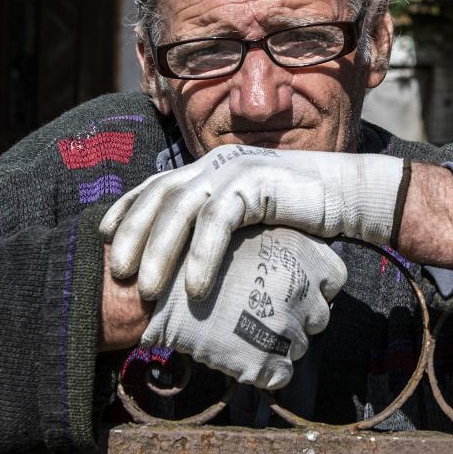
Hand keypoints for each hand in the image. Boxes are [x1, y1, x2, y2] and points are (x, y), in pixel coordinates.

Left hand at [102, 146, 403, 298]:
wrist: (349, 195)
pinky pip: (218, 220)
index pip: (157, 184)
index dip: (126, 209)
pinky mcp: (257, 182)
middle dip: (131, 234)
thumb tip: (190, 268)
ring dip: (158, 251)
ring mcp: (235, 169)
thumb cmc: (300, 214)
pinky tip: (193, 287)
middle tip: (116, 273)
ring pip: (182, 208)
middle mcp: (216, 163)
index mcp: (210, 168)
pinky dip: (201, 255)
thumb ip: (221, 228)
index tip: (103, 238)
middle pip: (159, 195)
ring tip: (145, 290)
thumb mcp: (251, 219)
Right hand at [140, 226, 347, 389]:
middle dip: (295, 315)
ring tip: (239, 326)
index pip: (335, 276)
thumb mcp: (240, 229)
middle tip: (257, 307)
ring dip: (276, 341)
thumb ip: (276, 243)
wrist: (152, 283)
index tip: (284, 282)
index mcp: (303, 252)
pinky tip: (237, 351)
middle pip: (320, 314)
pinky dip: (263, 370)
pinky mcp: (268, 361)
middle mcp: (304, 289)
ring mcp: (288, 327)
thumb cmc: (191, 253)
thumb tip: (293, 260)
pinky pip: (280, 375)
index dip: (311, 282)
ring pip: (298, 345)